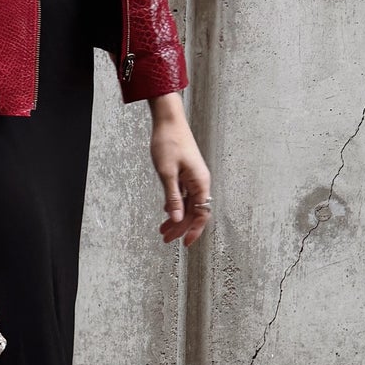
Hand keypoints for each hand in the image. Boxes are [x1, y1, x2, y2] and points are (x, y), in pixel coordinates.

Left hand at [149, 94, 212, 244]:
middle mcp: (200, 181)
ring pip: (188, 204)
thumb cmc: (169, 143)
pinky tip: (166, 212)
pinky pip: (184, 195)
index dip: (194, 230)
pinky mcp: (186, 173)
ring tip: (163, 230)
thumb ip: (173, 198)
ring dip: (177, 218)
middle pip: (194, 211)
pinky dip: (175, 205)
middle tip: (166, 239)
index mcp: (200, 182)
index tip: (184, 243)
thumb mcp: (167, 173)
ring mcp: (194, 177)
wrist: (169, 121)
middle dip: (180, 227)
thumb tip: (177, 220)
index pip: (201, 213)